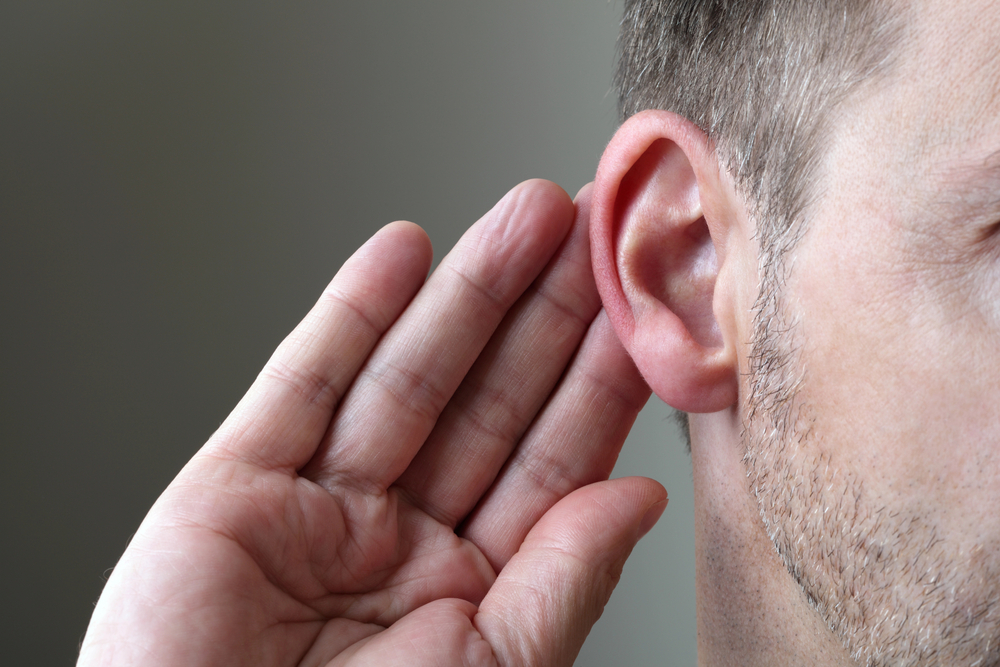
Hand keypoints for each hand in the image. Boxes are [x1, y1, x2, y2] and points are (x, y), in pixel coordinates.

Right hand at [78, 180, 665, 666]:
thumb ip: (562, 578)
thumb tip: (639, 495)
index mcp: (469, 588)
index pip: (552, 462)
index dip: (599, 380)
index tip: (641, 309)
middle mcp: (399, 537)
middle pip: (489, 400)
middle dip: (545, 311)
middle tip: (596, 228)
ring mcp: (318, 505)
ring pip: (408, 373)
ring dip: (468, 290)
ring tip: (529, 215)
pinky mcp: (234, 486)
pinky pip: (303, 383)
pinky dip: (352, 313)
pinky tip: (404, 252)